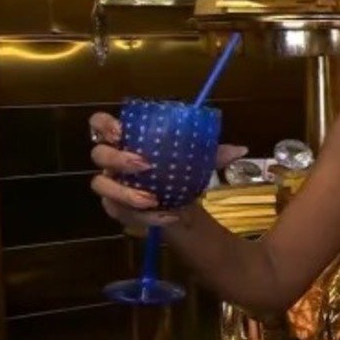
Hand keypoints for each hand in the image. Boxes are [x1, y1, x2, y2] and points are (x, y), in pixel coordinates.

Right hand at [88, 112, 247, 230]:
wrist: (179, 200)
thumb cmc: (180, 170)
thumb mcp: (197, 160)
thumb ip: (214, 153)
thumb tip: (241, 149)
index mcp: (127, 140)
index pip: (99, 124)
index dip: (104, 125)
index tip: (121, 131)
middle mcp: (112, 161)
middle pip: (98, 154)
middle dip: (118, 159)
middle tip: (144, 164)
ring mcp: (111, 185)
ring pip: (101, 186)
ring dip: (125, 192)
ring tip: (151, 198)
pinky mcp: (117, 209)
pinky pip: (120, 213)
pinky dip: (144, 216)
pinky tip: (166, 216)